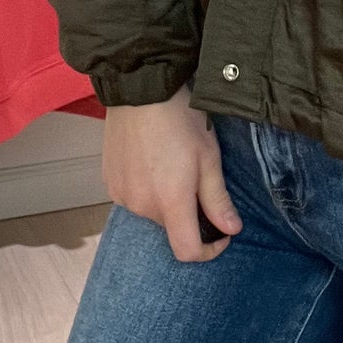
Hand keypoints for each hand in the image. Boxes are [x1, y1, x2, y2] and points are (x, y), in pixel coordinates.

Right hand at [102, 86, 240, 262]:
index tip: (221, 233)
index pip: (187, 251)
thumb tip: (231, 229)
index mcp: (170, 201)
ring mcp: (122, 195)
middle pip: (171, 228)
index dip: (209, 250)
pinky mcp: (110, 183)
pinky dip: (147, 189)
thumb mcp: (209, 158)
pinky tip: (153, 162)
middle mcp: (142, 204)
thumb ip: (218, 200)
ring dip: (166, 200)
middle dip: (189, 213)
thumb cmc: (179, 120)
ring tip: (173, 165)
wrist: (141, 91)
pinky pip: (134, 198)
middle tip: (198, 178)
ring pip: (152, 213)